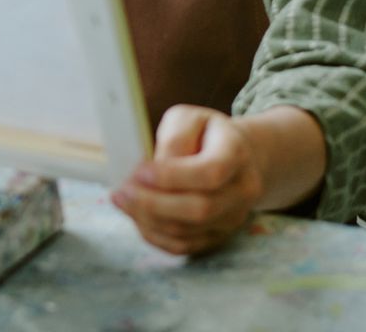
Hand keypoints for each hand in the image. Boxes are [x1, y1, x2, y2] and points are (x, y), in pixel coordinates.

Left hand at [112, 105, 263, 254]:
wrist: (235, 156)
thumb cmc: (203, 133)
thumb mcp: (187, 119)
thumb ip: (173, 140)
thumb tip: (153, 170)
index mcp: (236, 153)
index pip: (210, 173)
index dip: (172, 177)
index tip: (140, 171)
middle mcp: (242, 190)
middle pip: (200, 209)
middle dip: (153, 203)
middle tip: (122, 190)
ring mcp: (234, 218)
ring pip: (188, 231)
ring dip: (148, 219)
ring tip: (122, 200)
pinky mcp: (219, 236)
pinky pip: (184, 246)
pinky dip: (155, 235)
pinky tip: (136, 216)